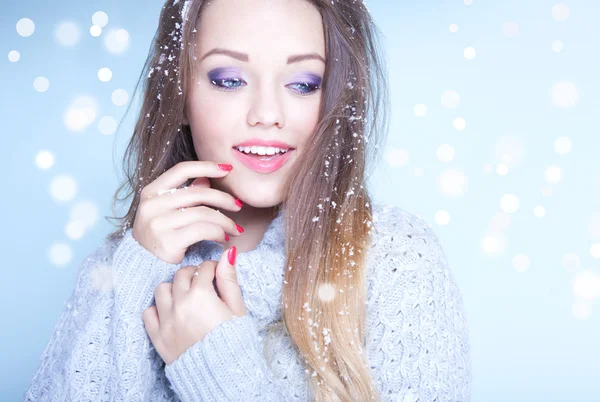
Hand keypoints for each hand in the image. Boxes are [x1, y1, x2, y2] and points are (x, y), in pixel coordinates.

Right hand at [132, 161, 243, 264]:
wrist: (144, 265)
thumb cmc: (160, 234)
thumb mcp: (167, 210)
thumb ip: (185, 194)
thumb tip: (206, 179)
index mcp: (151, 192)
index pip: (182, 170)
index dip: (207, 166)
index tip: (227, 169)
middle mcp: (152, 205)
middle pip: (198, 193)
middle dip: (224, 199)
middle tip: (238, 206)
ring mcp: (158, 223)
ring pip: (204, 213)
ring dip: (225, 221)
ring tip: (235, 228)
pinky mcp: (168, 242)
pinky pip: (203, 230)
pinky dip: (218, 232)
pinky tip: (224, 237)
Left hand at [142, 246, 246, 365]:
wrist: (223, 374)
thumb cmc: (235, 341)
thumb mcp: (237, 309)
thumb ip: (229, 279)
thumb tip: (227, 253)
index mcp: (202, 295)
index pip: (204, 268)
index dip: (212, 268)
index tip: (215, 273)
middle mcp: (180, 304)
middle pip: (181, 274)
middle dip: (192, 274)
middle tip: (201, 283)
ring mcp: (166, 320)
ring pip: (161, 289)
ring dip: (173, 288)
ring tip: (184, 296)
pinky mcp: (157, 337)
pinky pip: (148, 313)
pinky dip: (157, 309)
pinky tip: (170, 312)